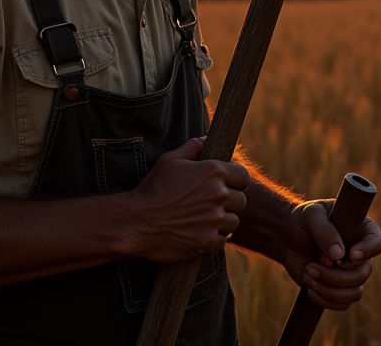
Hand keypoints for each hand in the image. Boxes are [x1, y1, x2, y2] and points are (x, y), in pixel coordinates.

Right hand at [126, 138, 249, 262]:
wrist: (136, 222)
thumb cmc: (154, 188)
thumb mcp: (170, 160)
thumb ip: (193, 147)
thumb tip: (206, 139)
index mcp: (213, 172)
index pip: (244, 176)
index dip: (236, 181)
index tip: (227, 186)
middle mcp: (218, 195)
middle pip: (241, 200)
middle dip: (230, 202)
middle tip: (212, 204)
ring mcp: (214, 219)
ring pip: (233, 221)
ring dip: (223, 221)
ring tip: (205, 219)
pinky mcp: (208, 241)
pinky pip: (223, 240)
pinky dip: (214, 238)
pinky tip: (199, 232)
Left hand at [281, 199, 380, 310]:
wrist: (288, 238)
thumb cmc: (303, 220)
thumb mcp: (311, 216)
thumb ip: (324, 230)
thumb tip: (339, 255)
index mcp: (361, 230)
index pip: (378, 243)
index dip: (368, 251)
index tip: (349, 255)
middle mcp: (362, 254)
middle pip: (363, 273)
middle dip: (334, 275)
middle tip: (310, 266)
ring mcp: (352, 272)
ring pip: (355, 292)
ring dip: (328, 289)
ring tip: (307, 274)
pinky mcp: (341, 288)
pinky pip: (343, 303)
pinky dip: (325, 299)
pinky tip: (309, 287)